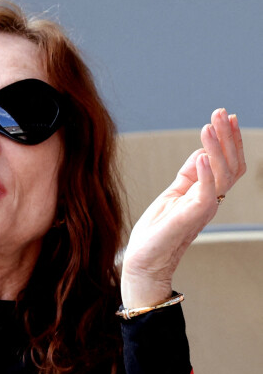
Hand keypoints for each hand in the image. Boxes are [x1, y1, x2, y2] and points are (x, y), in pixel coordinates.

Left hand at [121, 108, 245, 307]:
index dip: (227, 140)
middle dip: (226, 137)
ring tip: (209, 127)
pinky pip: (207, 192)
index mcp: (206, 194)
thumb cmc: (157, 231)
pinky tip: (200, 155)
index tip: (225, 116)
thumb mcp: (173, 194)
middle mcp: (210, 200)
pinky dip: (206, 173)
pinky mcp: (191, 217)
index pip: (226, 163)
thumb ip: (188, 174)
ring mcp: (203, 208)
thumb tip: (200, 152)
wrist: (144, 260)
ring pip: (222, 173)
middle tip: (221, 113)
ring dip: (216, 147)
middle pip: (230, 164)